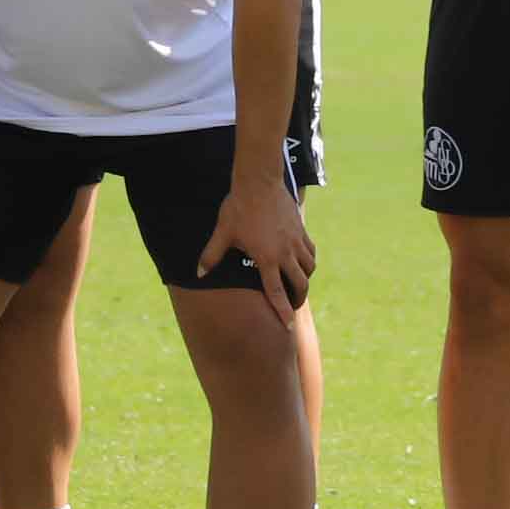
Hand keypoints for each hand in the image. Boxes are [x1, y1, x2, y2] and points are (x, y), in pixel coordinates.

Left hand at [200, 172, 314, 322]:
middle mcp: (285, 252)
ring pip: (309, 267)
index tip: (287, 326)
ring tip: (298, 283)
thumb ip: (211, 255)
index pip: (277, 292)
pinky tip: (303, 260)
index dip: (282, 312)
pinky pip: (310, 250)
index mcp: (267, 258)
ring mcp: (295, 240)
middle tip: (293, 305)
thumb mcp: (222, 233)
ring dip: (305, 278)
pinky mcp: (300, 228)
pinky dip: (309, 259)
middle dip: (298, 298)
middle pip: (300, 283)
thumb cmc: (238, 208)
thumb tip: (199, 274)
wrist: (259, 181)